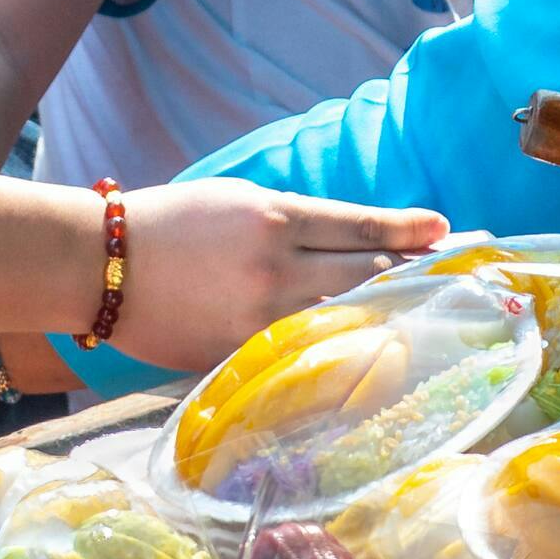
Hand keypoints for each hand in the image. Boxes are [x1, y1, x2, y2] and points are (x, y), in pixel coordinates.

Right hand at [103, 182, 446, 374]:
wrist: (97, 264)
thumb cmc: (166, 224)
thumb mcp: (233, 201)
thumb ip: (290, 223)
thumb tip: (355, 248)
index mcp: (272, 217)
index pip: (359, 227)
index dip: (407, 230)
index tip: (446, 229)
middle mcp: (274, 266)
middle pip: (366, 275)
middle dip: (416, 273)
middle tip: (461, 273)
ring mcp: (259, 316)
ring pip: (342, 319)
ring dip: (388, 316)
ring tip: (427, 315)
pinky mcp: (239, 353)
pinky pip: (303, 356)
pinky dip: (339, 354)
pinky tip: (368, 356)